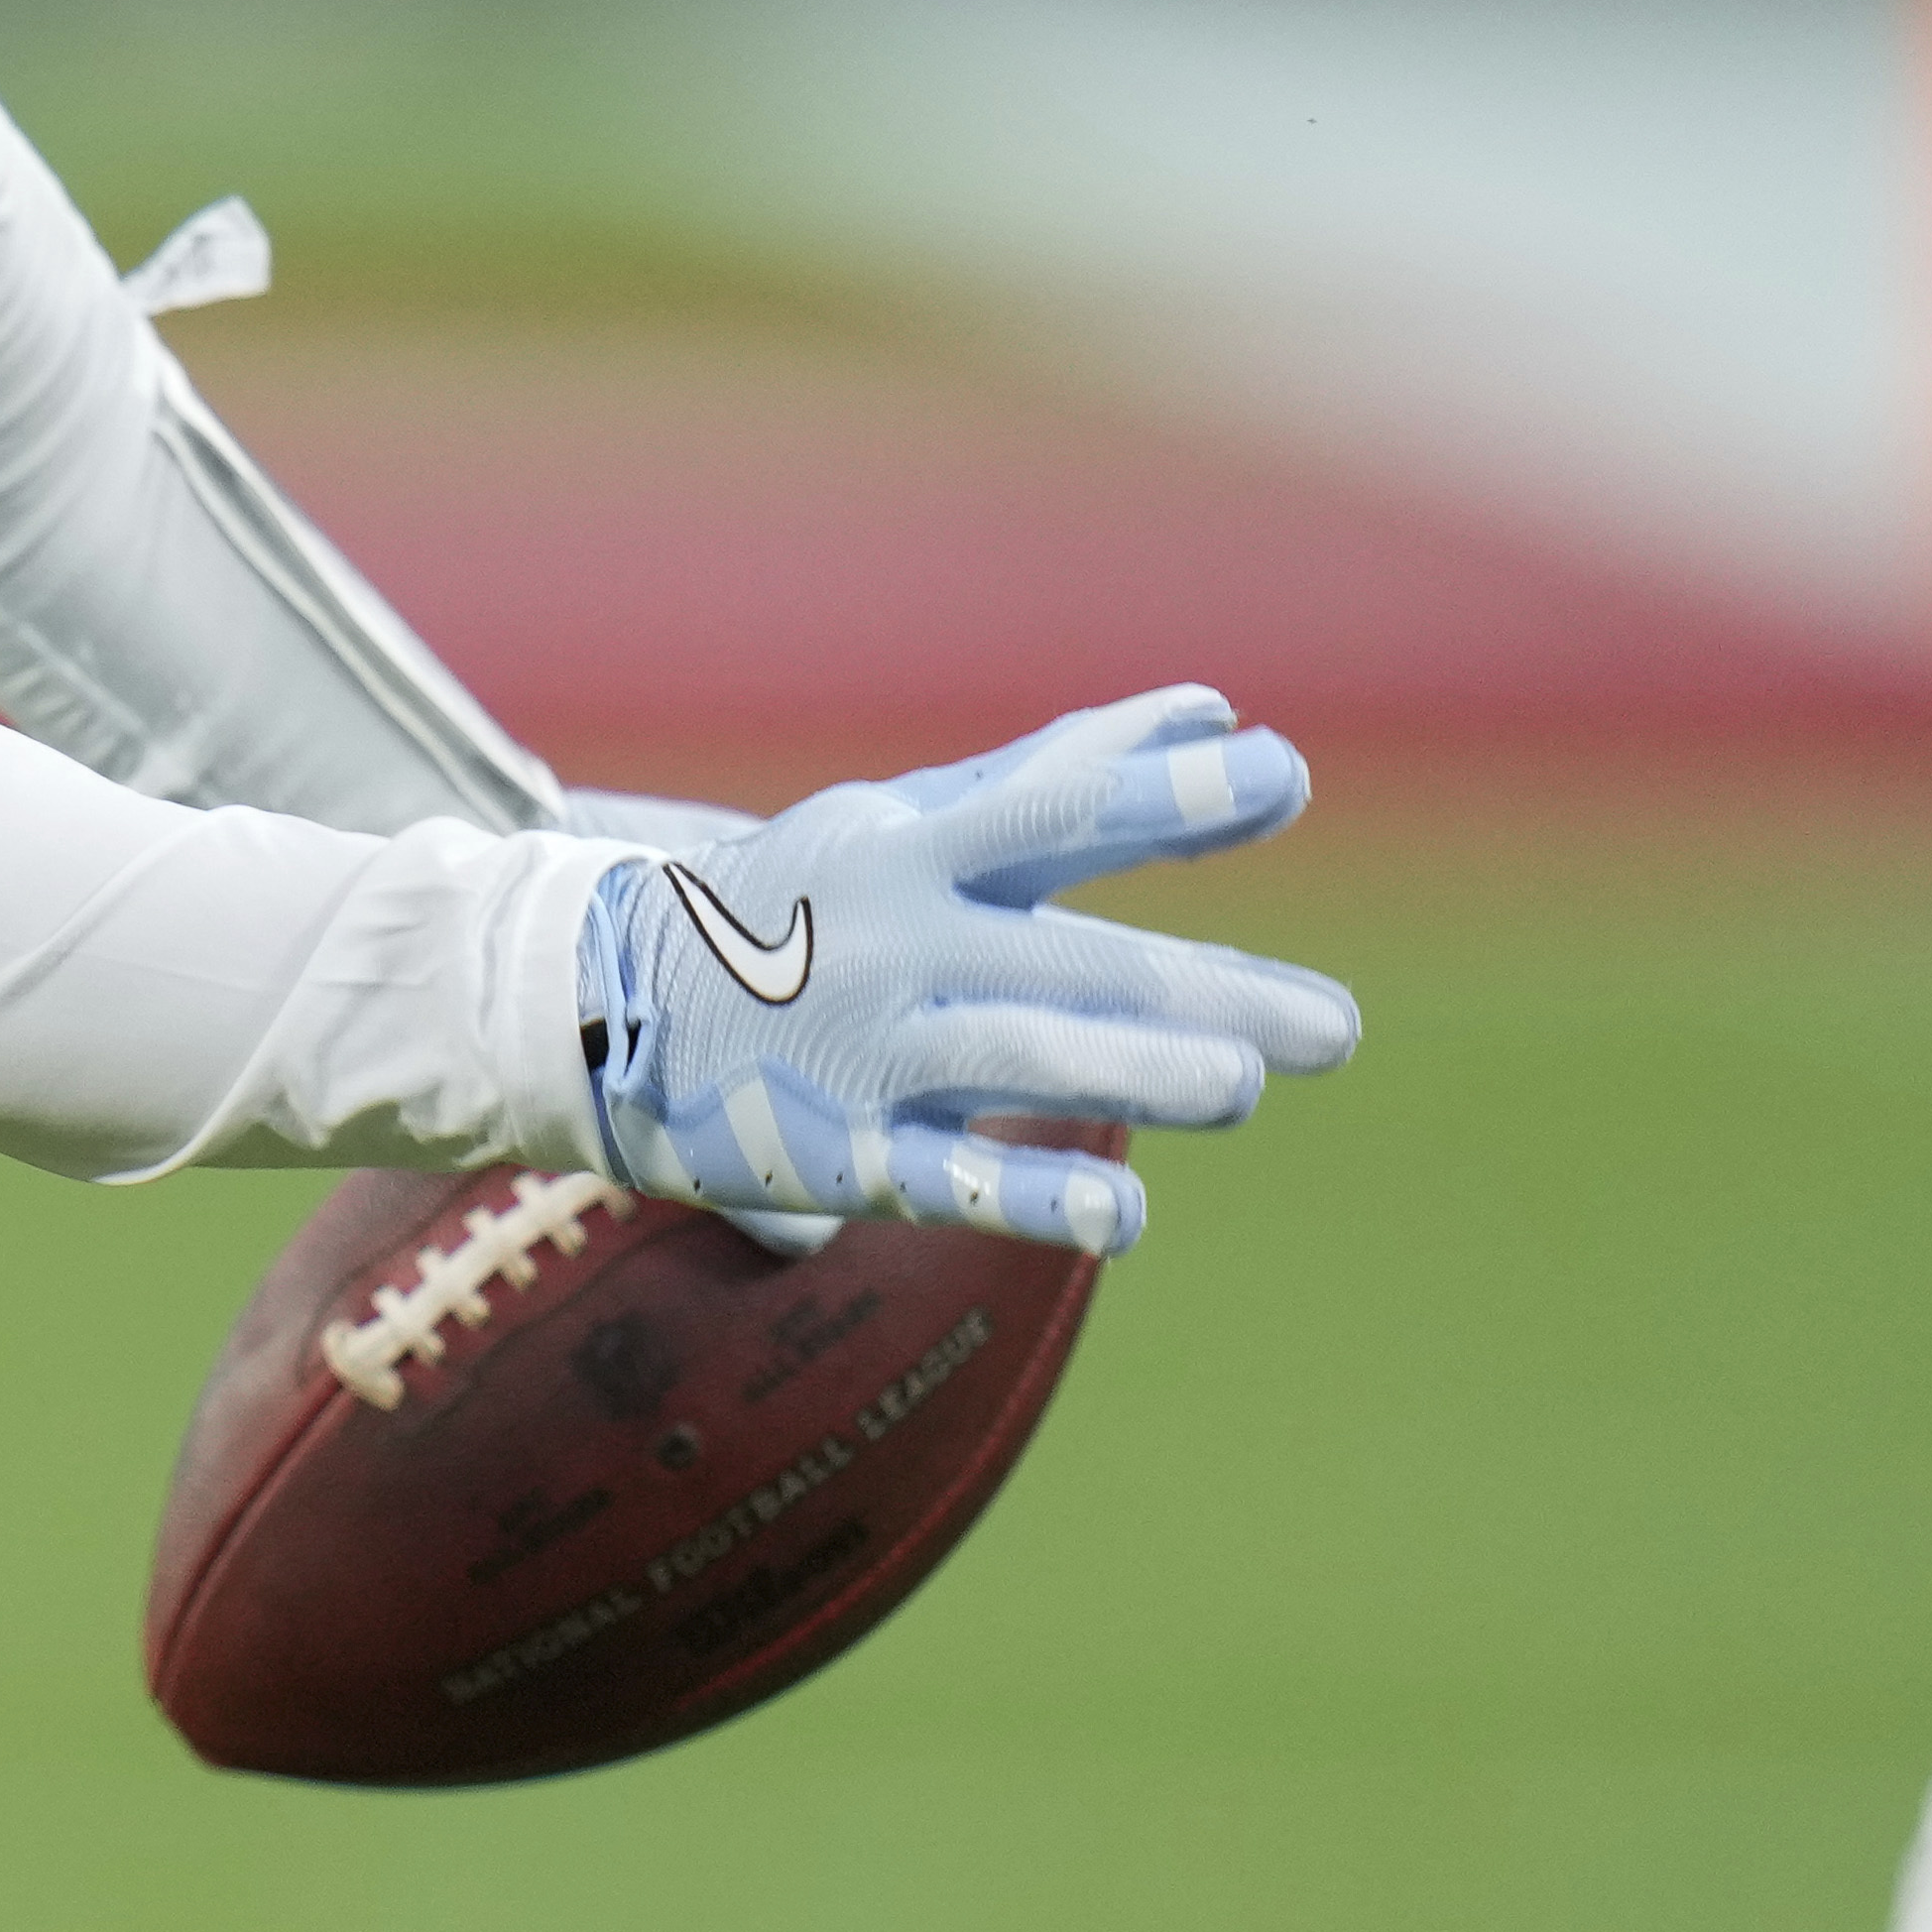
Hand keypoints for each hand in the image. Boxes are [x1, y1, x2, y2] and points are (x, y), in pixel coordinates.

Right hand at [568, 688, 1361, 1257]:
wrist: (595, 1003)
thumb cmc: (796, 898)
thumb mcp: (906, 821)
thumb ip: (1059, 776)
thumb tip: (1218, 712)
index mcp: (914, 848)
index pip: (1057, 812)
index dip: (1169, 798)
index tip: (1282, 775)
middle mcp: (895, 943)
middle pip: (1073, 966)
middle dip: (1209, 993)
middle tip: (1337, 1030)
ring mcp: (866, 1052)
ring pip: (1020, 1064)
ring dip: (1138, 1077)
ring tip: (1244, 1089)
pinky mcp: (836, 1154)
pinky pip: (946, 1182)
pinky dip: (1032, 1201)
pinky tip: (1123, 1220)